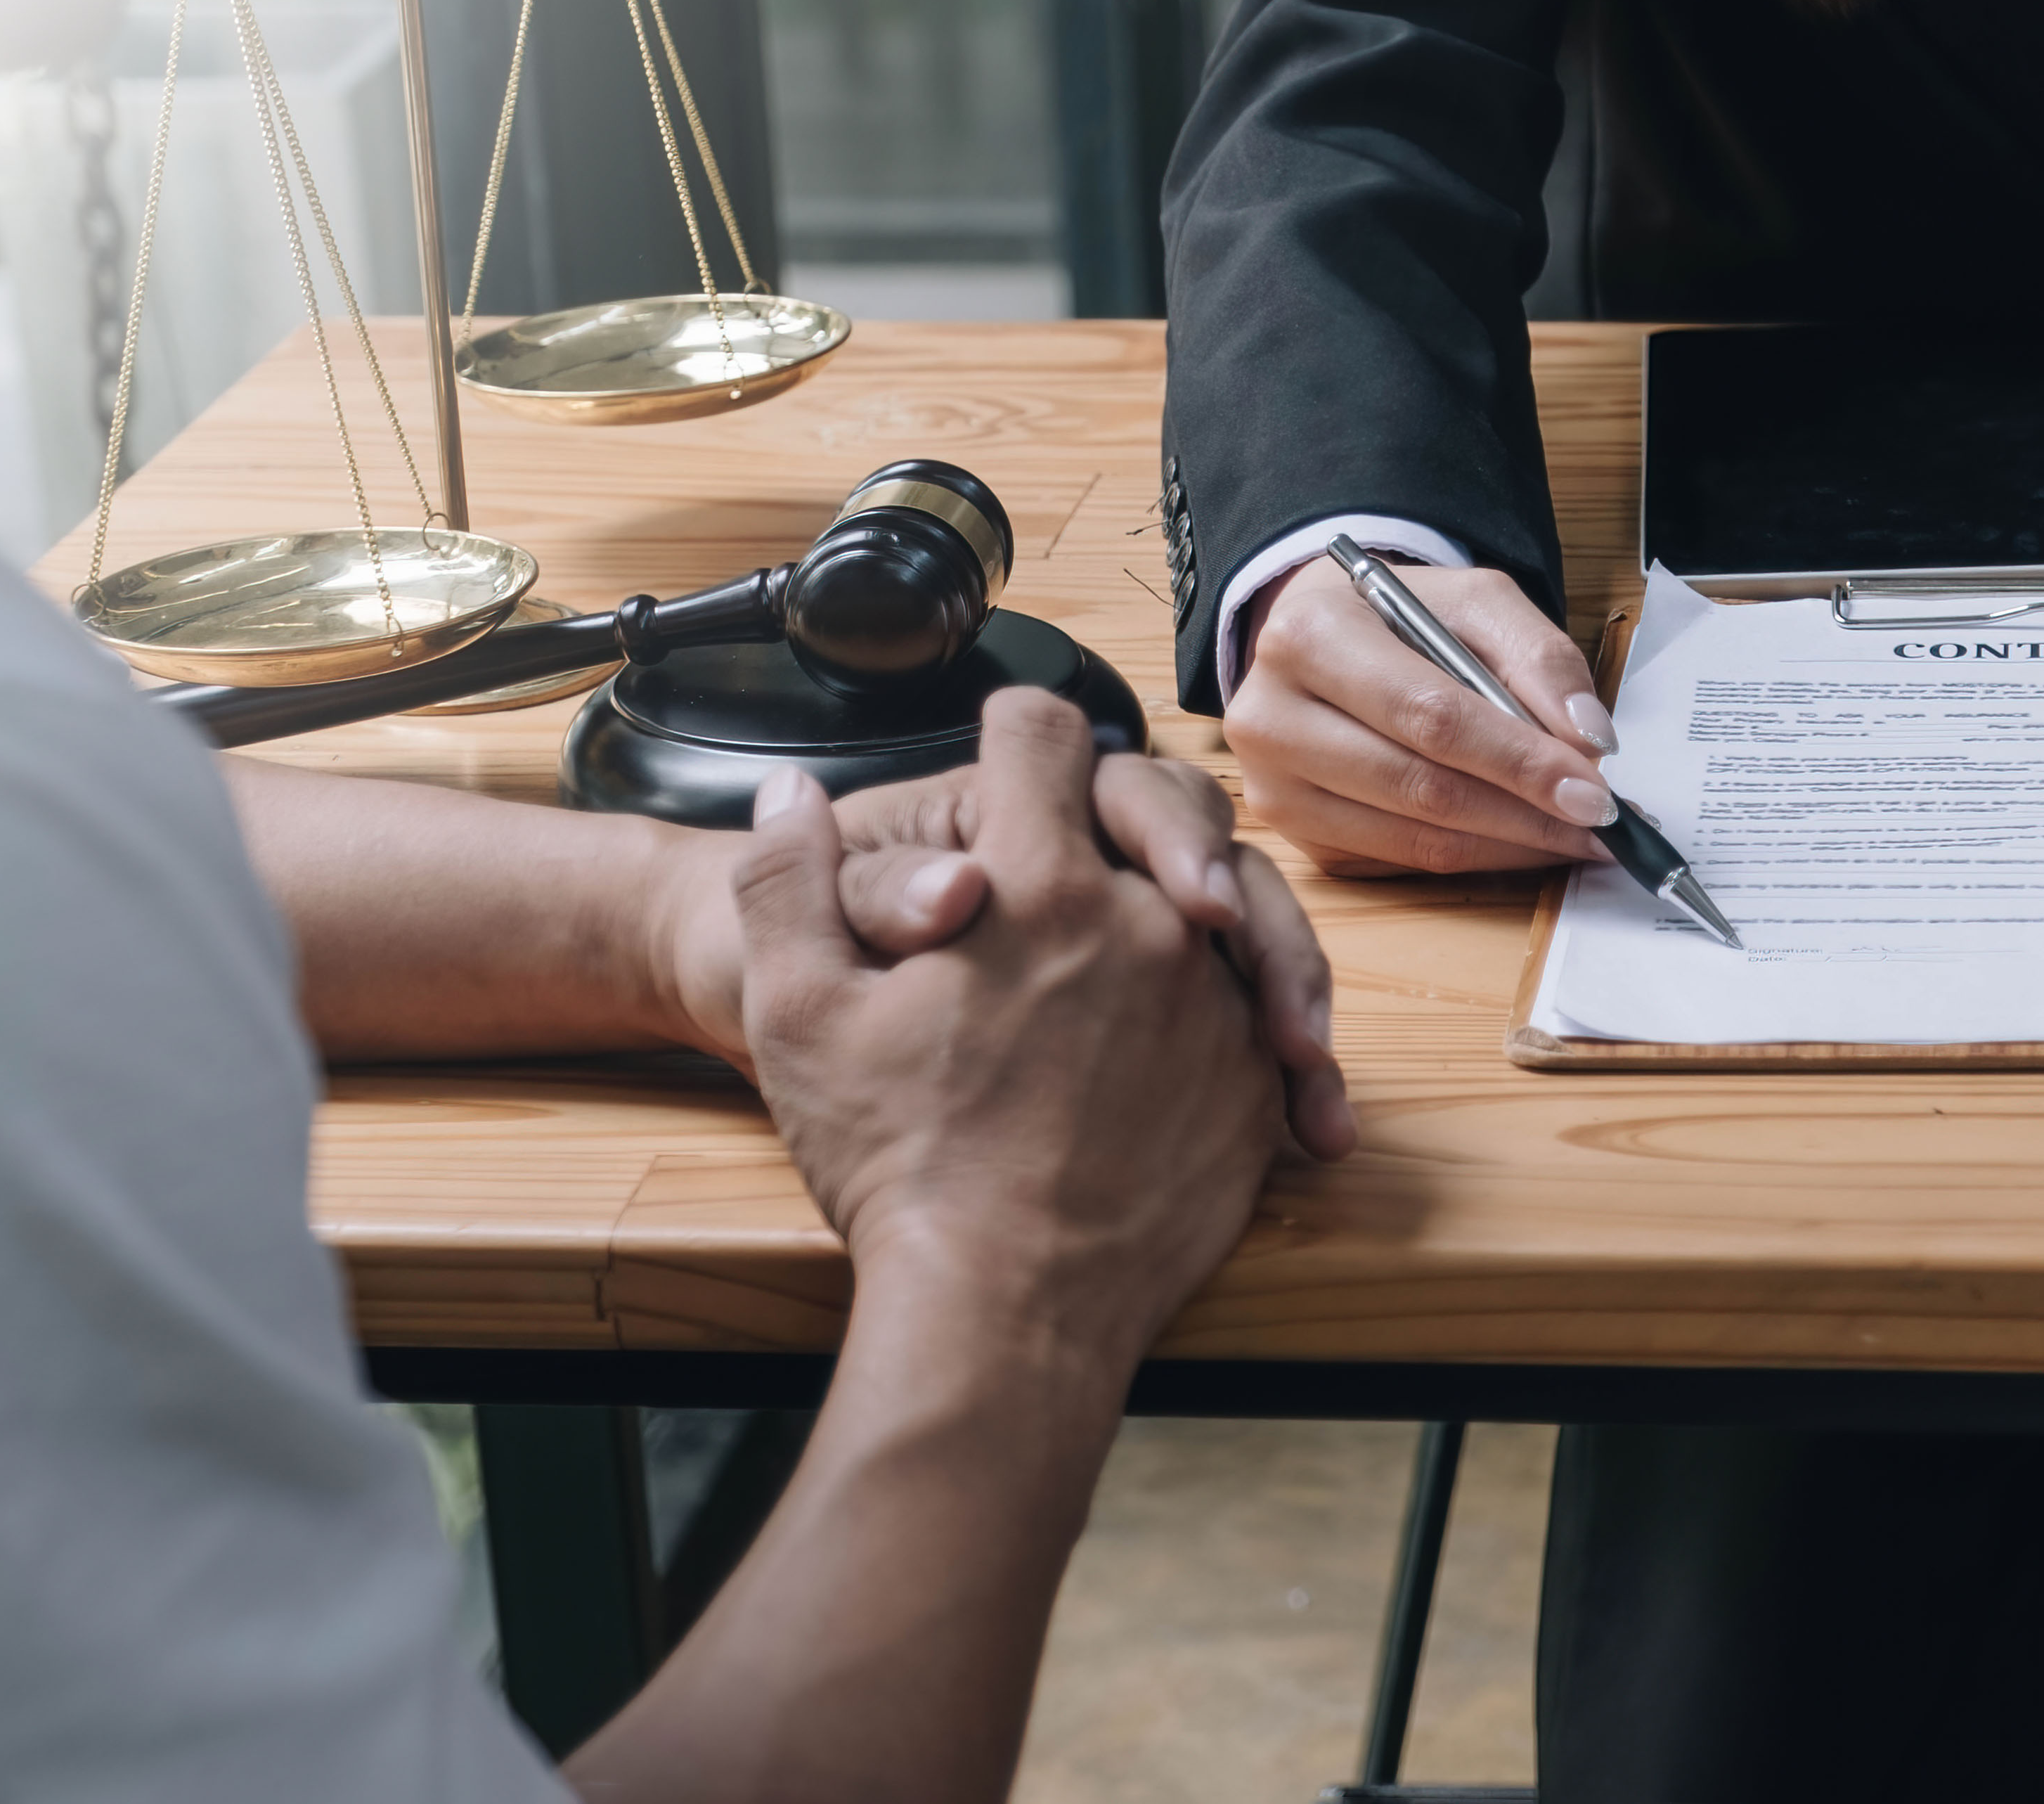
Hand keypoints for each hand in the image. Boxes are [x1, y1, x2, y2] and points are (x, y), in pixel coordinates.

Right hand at [729, 692, 1293, 1346]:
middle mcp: (1149, 925)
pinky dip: (1230, 1007)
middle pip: (1156, 806)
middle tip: (1079, 852)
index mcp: (1038, 886)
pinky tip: (1189, 1037)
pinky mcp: (1253, 1087)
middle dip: (1114, 813)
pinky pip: (1257, 1011)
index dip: (1012, 731)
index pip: (1040, 734)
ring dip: (1182, 905)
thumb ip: (787, 881)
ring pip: (1222, 905)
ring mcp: (1213, 1006)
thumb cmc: (897, 1167)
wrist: (1004, 1312)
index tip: (1005, 754)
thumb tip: (790, 793)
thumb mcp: (798, 1016)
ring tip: (1143, 939)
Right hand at [1225, 555, 1618, 874]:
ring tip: (1575, 836)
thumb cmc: (1402, 618)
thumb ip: (1538, 657)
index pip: (1430, 716)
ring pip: (1413, 839)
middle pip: (1421, 787)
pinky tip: (1521, 842)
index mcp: (1308, 638)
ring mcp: (1273, 786)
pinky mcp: (1292, 834)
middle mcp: (1271, 717)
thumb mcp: (1475, 603)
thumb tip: (1589, 739)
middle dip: (1526, 814)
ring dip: (1510, 847)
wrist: (1322, 635)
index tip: (1595, 791)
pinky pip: (1400, 861)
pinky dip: (1473, 858)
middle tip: (1598, 824)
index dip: (1519, 761)